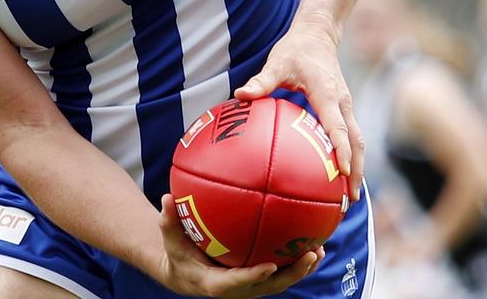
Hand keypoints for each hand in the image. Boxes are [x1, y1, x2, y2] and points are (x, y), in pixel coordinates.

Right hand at [155, 194, 322, 297]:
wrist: (186, 274)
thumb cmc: (178, 255)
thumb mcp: (170, 239)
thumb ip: (169, 220)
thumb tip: (167, 196)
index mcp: (216, 283)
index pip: (238, 283)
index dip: (255, 276)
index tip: (270, 265)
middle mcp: (239, 289)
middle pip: (270, 285)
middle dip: (292, 273)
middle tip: (309, 255)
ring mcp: (252, 286)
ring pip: (281, 281)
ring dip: (302, 269)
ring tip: (319, 249)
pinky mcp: (259, 279)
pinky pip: (282, 272)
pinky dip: (296, 261)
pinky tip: (311, 242)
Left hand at [234, 17, 363, 201]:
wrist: (317, 35)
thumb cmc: (295, 50)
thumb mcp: (276, 63)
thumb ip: (261, 81)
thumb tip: (240, 95)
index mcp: (328, 93)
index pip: (337, 126)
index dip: (342, 149)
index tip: (344, 171)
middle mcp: (342, 102)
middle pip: (356, 141)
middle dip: (356, 170)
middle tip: (348, 198)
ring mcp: (346, 106)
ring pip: (357, 140)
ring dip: (357, 167)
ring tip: (347, 197)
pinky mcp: (343, 108)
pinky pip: (350, 135)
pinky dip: (350, 156)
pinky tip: (337, 176)